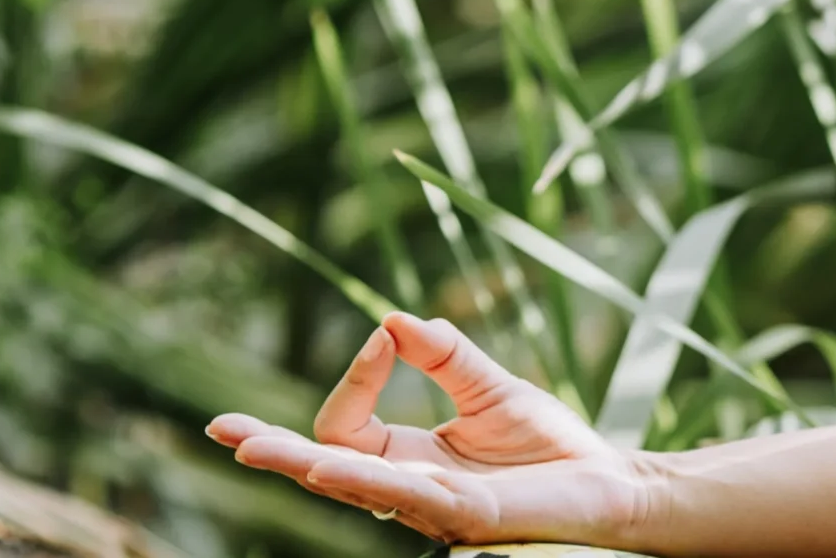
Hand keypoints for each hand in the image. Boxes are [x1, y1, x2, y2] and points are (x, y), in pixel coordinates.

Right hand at [207, 312, 650, 547]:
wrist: (609, 483)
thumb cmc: (550, 448)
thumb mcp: (491, 389)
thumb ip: (446, 357)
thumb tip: (394, 319)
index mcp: (405, 458)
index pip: (344, 426)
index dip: (355, 377)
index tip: (383, 336)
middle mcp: (407, 487)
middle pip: (324, 467)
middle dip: (275, 449)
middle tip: (225, 432)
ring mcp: (433, 505)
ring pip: (356, 486)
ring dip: (307, 465)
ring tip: (257, 449)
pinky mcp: (470, 516)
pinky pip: (415, 499)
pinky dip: (377, 481)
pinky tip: (341, 469)